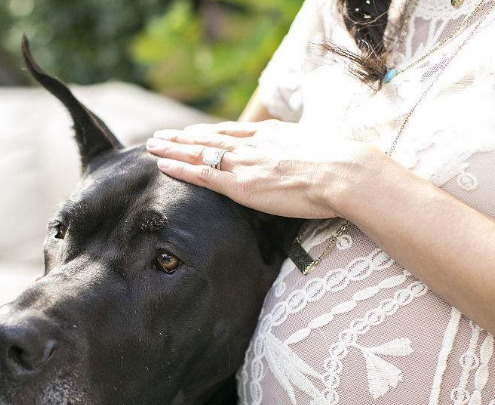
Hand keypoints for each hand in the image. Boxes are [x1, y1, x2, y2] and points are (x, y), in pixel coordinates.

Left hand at [146, 119, 391, 219]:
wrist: (342, 173)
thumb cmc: (339, 166)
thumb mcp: (315, 148)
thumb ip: (298, 151)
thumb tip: (299, 158)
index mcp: (271, 135)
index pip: (232, 132)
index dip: (208, 131)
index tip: (191, 130)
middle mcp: (253, 144)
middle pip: (208, 137)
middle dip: (182, 136)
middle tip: (160, 135)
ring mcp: (244, 163)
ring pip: (198, 151)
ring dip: (172, 148)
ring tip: (152, 145)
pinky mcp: (241, 184)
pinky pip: (202, 173)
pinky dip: (180, 167)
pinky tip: (162, 164)